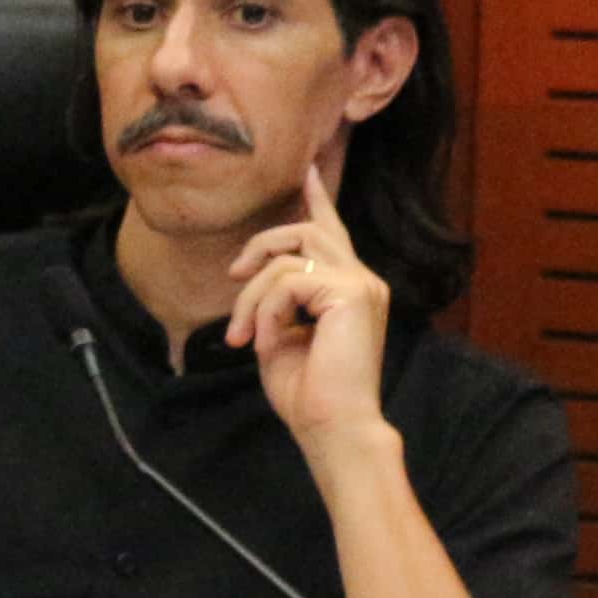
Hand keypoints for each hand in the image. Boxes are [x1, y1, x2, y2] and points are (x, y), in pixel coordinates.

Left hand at [227, 134, 394, 443]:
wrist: (333, 426)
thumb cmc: (308, 393)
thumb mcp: (281, 338)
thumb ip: (276, 303)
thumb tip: (255, 282)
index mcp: (350, 289)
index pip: (332, 233)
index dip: (316, 199)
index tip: (306, 170)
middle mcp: (363, 280)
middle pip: (304, 232)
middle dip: (259, 247)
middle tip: (234, 275)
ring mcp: (361, 284)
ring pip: (290, 253)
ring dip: (253, 293)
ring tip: (244, 334)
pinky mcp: (351, 293)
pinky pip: (286, 281)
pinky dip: (264, 312)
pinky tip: (264, 343)